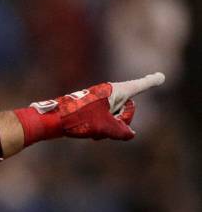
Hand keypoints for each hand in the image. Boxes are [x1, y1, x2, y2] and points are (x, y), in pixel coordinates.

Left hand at [15, 72, 165, 144]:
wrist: (51, 118)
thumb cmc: (78, 119)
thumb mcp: (104, 127)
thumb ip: (122, 131)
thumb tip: (131, 134)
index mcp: (115, 90)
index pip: (139, 86)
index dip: (150, 82)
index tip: (160, 77)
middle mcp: (109, 92)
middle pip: (127, 108)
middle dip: (120, 121)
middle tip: (105, 126)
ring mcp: (99, 99)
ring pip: (114, 116)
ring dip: (108, 127)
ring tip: (93, 130)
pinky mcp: (91, 107)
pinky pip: (104, 119)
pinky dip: (100, 128)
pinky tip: (89, 133)